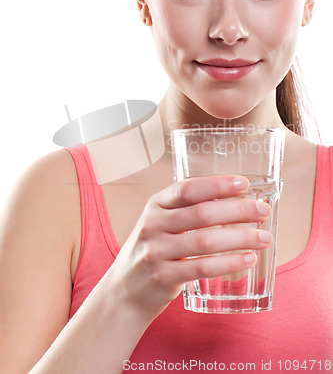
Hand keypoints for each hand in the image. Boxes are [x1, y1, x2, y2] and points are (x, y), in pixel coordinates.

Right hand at [107, 175, 271, 318]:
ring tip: (264, 237)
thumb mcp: (161, 222)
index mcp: (155, 205)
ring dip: (240, 238)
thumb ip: (188, 210)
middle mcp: (153, 224)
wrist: (125, 289)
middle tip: (263, 210)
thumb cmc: (155, 249)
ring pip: (206, 241)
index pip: (187, 188)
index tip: (244, 183)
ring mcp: (156, 251)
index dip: (217, 184)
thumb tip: (237, 200)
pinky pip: (203, 267)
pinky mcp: (163, 277)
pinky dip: (230, 263)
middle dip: (238, 210)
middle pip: (201, 213)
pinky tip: (248, 259)